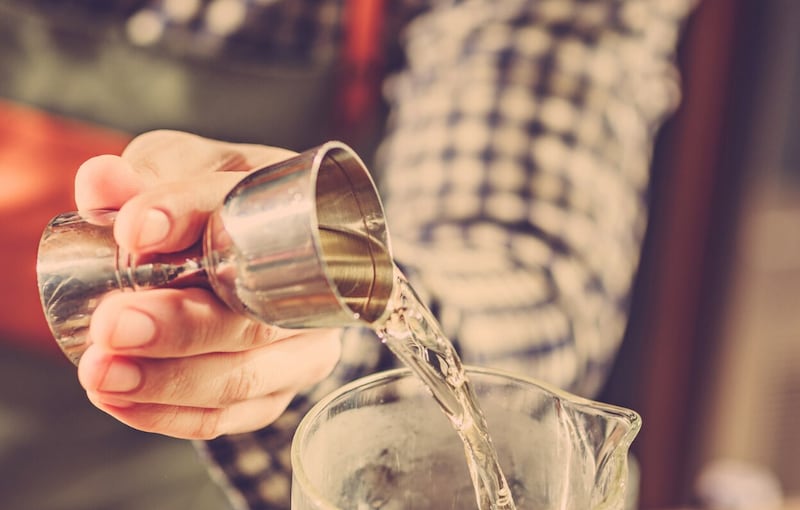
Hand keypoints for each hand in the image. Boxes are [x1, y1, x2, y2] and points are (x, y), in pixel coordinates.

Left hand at [73, 130, 342, 438]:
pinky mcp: (279, 389)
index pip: (246, 210)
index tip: (133, 230)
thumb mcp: (174, 172)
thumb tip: (102, 181)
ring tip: (102, 373)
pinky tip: (121, 399)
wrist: (234, 256)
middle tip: (113, 324)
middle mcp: (310, 283)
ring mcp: (302, 344)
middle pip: (255, 316)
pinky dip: (171, 414)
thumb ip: (139, 178)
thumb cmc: (203, 208)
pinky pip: (230, 415)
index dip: (188, 217)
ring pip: (243, 376)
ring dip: (167, 381)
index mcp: (289, 206)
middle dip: (180, 327)